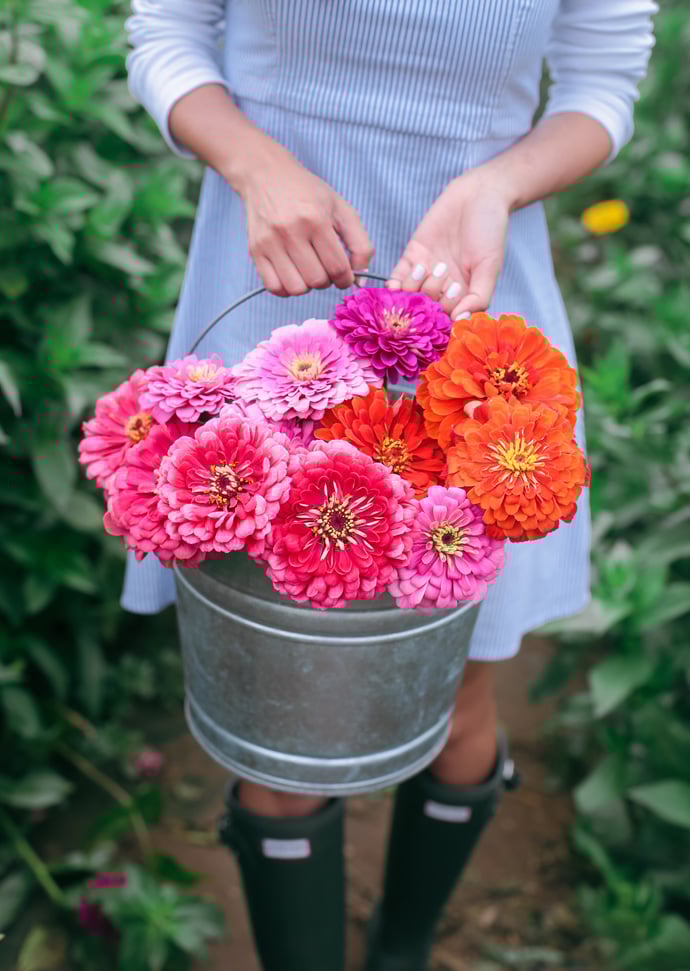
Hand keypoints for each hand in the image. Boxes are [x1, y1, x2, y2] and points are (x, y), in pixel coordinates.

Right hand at [235, 141, 373, 296]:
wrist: (266, 175)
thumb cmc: (307, 193)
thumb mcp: (342, 209)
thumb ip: (360, 244)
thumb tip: (361, 280)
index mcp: (316, 219)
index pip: (338, 268)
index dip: (346, 278)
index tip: (344, 274)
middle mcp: (290, 231)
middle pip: (317, 280)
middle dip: (327, 280)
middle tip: (325, 267)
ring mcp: (270, 242)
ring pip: (296, 288)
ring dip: (307, 286)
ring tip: (308, 270)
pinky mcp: (255, 251)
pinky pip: (274, 288)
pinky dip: (287, 289)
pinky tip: (292, 274)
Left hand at [386, 171, 511, 318]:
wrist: (478, 195)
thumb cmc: (490, 231)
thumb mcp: (489, 267)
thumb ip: (478, 298)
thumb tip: (459, 322)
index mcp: (464, 295)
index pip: (448, 319)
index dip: (446, 315)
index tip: (453, 299)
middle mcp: (442, 288)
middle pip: (427, 309)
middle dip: (432, 299)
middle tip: (446, 276)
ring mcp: (425, 274)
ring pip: (411, 296)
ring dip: (415, 288)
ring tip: (431, 266)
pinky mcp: (412, 257)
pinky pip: (397, 278)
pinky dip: (395, 285)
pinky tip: (397, 283)